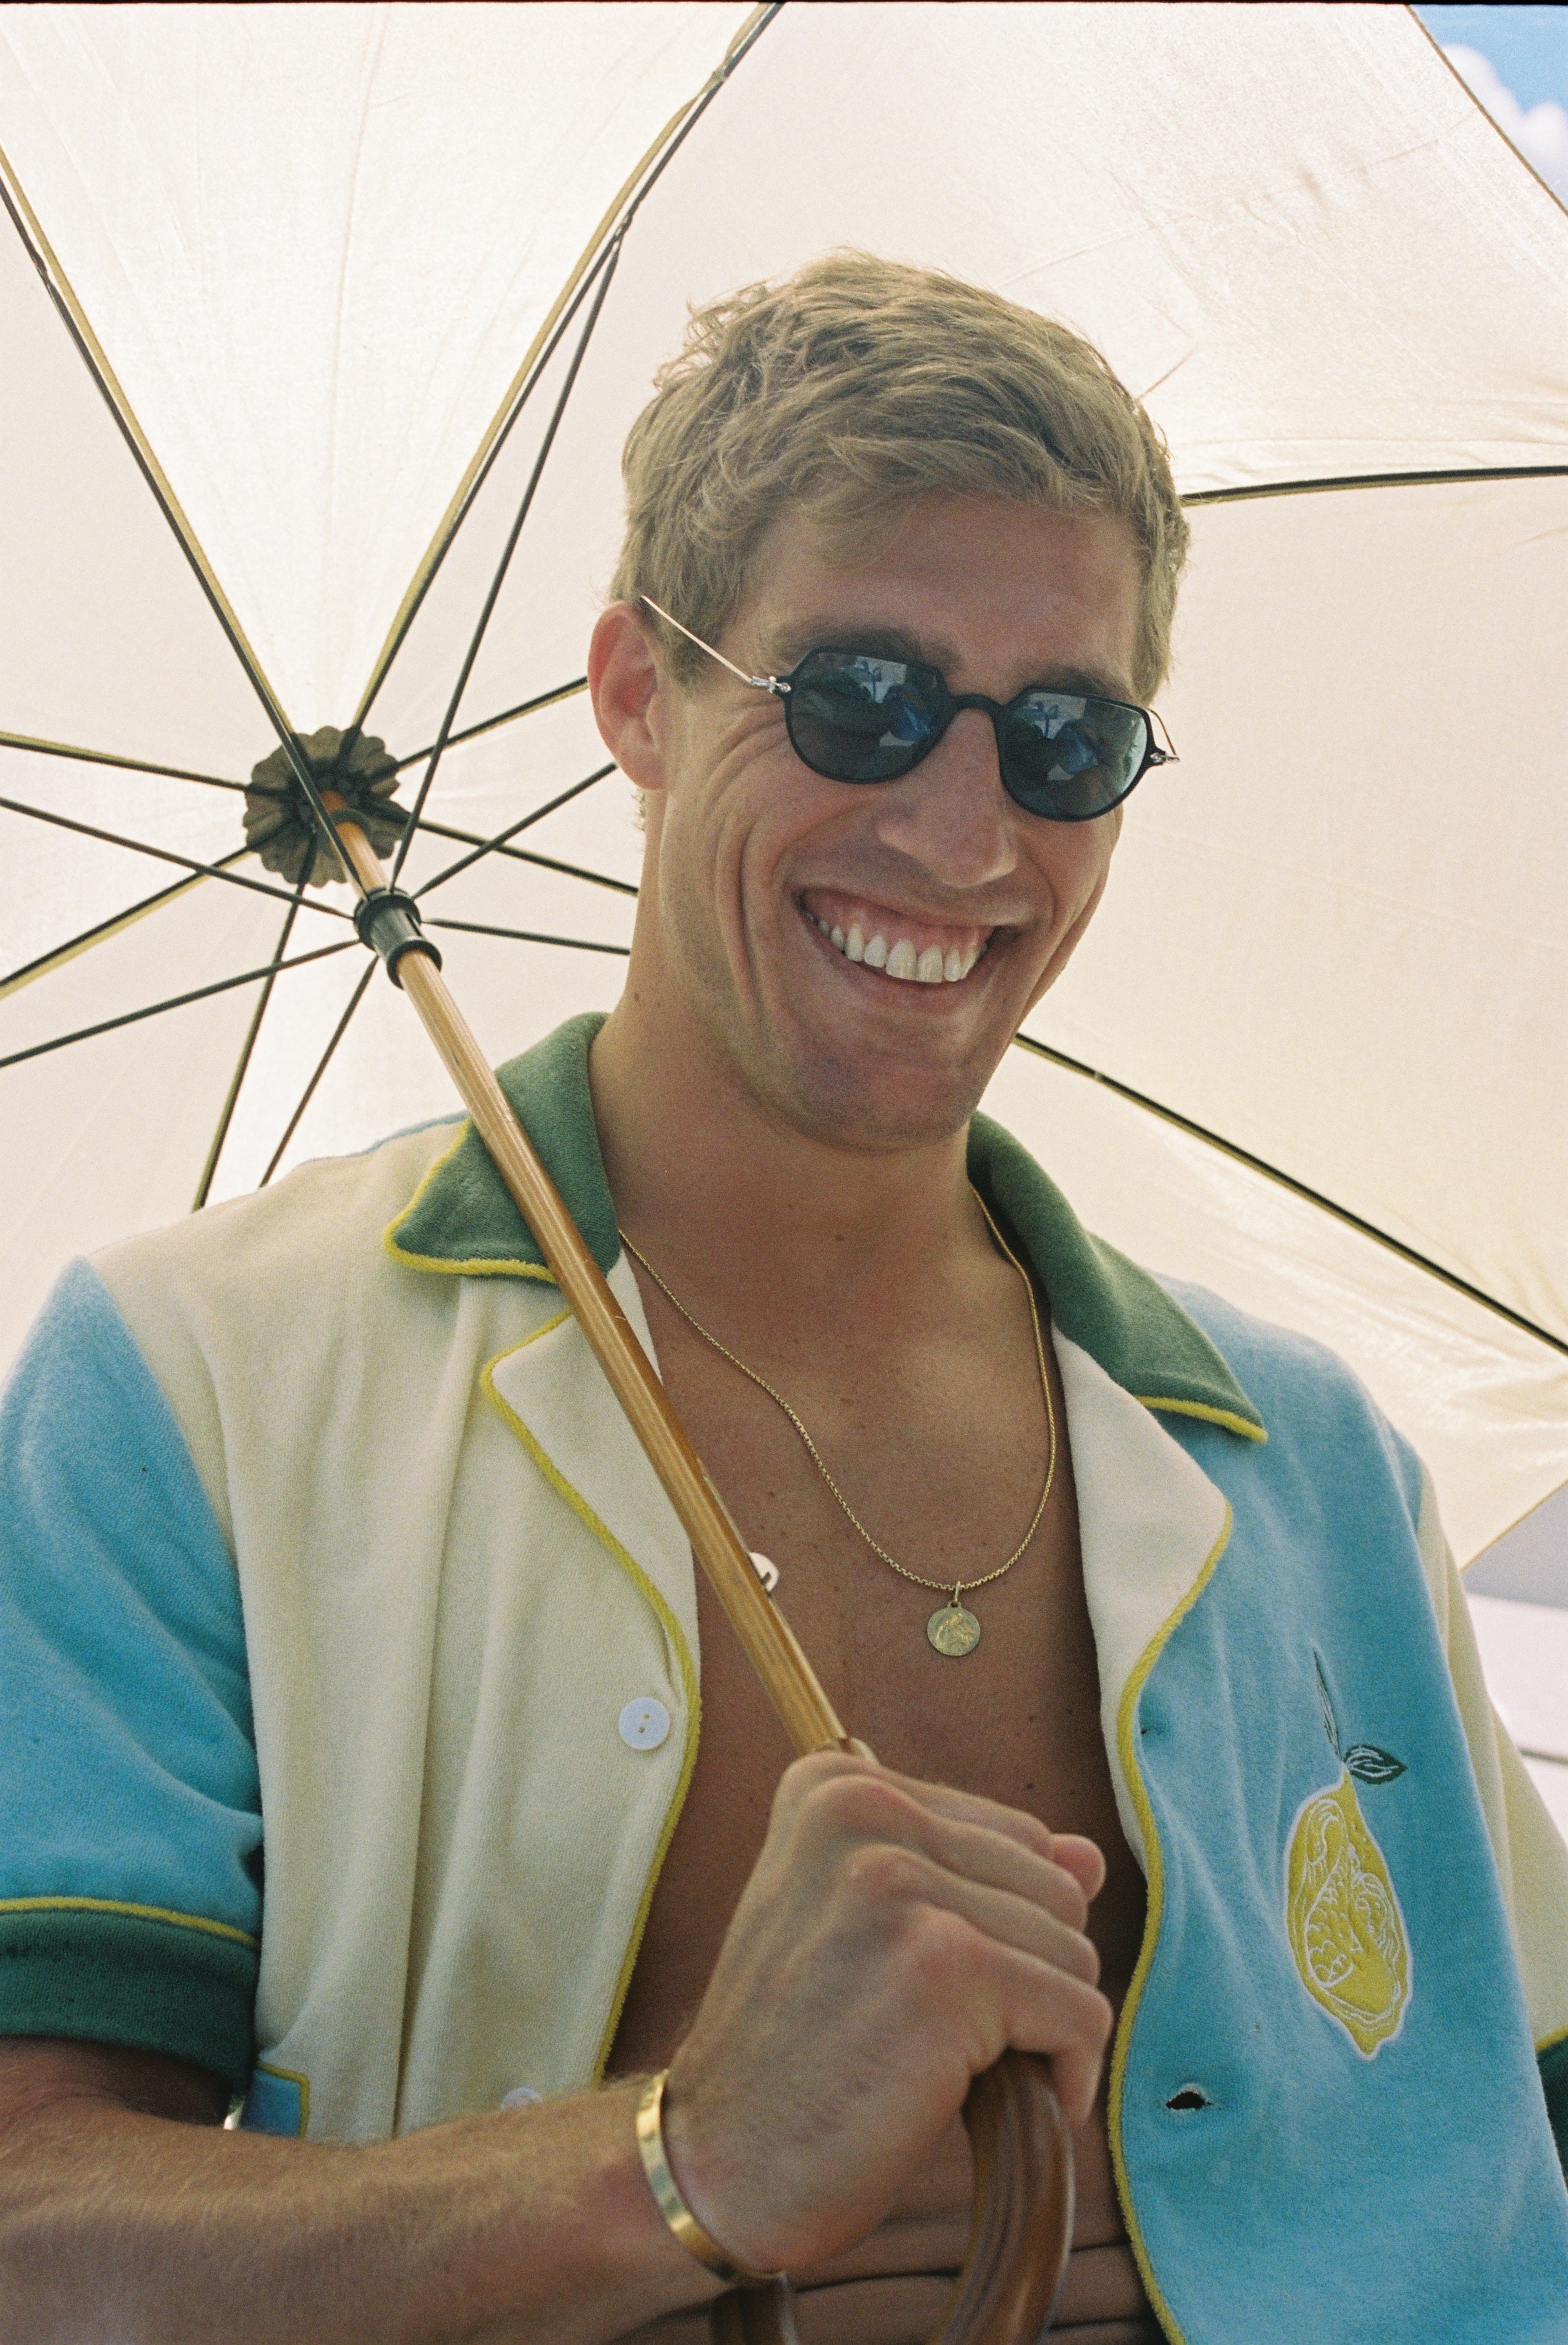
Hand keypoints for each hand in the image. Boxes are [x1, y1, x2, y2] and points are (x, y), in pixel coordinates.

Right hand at [659, 1749, 1110, 2275]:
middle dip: (1031, 1974)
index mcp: (834, 1785)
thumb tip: (1089, 1855)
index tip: (944, 1990)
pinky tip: (1008, 2102)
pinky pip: (1079, 2011)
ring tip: (959, 2069)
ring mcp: (899, 1883)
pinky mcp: (943, 1964)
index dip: (1003, 1928)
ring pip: (1072, 1948)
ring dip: (1042, 2028)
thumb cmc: (797, 2051)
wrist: (717, 2163)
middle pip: (1053, 1886)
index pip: (1013, 1836)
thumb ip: (976, 1876)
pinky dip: (1067, 2071)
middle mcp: (862, 1810)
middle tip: (950, 2040)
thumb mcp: (870, 1929)